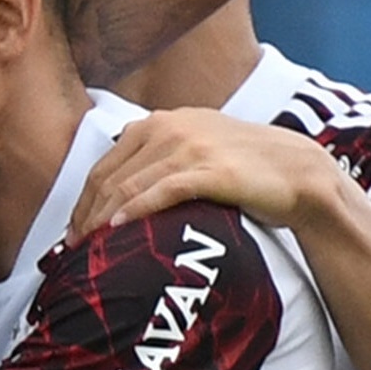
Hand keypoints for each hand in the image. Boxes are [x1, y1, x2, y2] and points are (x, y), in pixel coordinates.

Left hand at [67, 110, 338, 243]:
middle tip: (73, 246)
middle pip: (111, 176)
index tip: (72, 229)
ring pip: (129, 185)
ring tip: (88, 246)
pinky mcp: (210, 170)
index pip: (106, 165)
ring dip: (102, 218)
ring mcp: (190, 148)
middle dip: (86, 213)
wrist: (298, 171)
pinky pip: (161, 191)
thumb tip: (121, 190)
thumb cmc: (245, 168)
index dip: (84, 199)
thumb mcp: (195, 149)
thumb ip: (159, 158)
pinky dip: (135, 210)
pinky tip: (116, 228)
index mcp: (160, 123)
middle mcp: (169, 128)